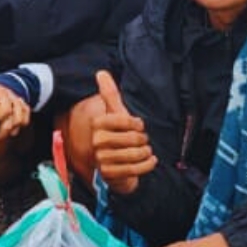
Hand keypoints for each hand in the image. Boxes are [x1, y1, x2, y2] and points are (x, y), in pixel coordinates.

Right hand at [90, 70, 155, 195]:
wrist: (115, 163)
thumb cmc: (118, 135)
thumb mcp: (116, 113)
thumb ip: (110, 94)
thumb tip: (101, 72)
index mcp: (98, 124)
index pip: (124, 119)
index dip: (137, 123)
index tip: (138, 126)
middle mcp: (96, 141)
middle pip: (132, 138)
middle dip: (143, 140)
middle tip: (142, 141)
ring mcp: (101, 158)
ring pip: (134, 154)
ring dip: (145, 153)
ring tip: (145, 151)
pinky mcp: (108, 174)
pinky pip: (133, 169)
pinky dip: (147, 165)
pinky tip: (150, 161)